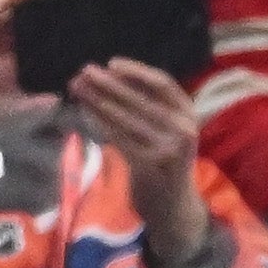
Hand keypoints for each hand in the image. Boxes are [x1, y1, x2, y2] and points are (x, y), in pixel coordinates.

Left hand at [70, 59, 214, 267]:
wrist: (174, 204)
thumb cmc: (166, 159)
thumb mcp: (170, 130)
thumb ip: (150, 104)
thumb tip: (110, 75)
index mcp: (190, 115)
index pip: (164, 84)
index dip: (137, 71)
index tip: (112, 63)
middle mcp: (183, 130)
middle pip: (140, 99)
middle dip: (108, 83)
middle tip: (84, 71)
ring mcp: (167, 149)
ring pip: (126, 117)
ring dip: (98, 100)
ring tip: (77, 87)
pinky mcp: (149, 165)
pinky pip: (118, 137)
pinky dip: (99, 121)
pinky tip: (84, 110)